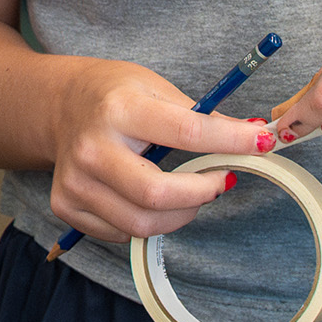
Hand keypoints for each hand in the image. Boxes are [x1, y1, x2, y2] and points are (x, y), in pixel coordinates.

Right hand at [42, 58, 264, 243]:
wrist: (60, 105)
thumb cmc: (114, 95)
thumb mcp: (156, 88)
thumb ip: (201, 117)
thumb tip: (254, 137)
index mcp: (119, 109)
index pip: (186, 133)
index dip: (231, 142)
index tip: (260, 144)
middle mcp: (91, 148)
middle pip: (157, 195)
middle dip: (202, 194)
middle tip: (219, 181)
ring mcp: (75, 181)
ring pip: (140, 224)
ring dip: (179, 214)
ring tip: (188, 192)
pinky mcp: (66, 204)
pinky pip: (120, 232)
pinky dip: (147, 221)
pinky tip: (149, 199)